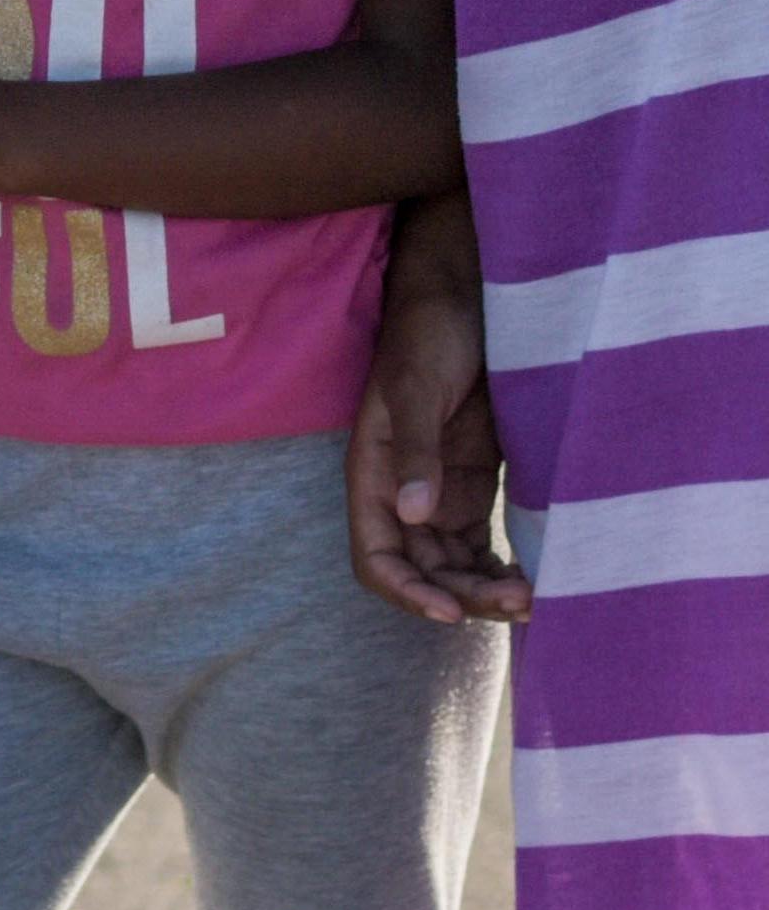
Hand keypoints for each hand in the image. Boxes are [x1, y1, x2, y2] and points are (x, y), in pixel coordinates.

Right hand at [348, 251, 529, 627]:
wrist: (467, 298)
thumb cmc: (428, 333)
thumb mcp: (415, 387)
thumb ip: (415, 449)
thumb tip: (412, 514)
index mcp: (374, 475)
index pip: (376, 556)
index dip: (406, 591)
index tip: (450, 611)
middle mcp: (403, 495)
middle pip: (424, 574)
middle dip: (464, 598)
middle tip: (519, 601)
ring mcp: (440, 494)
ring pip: (456, 569)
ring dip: (487, 592)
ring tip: (534, 599)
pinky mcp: (473, 488)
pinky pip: (481, 549)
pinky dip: (501, 571)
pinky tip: (534, 580)